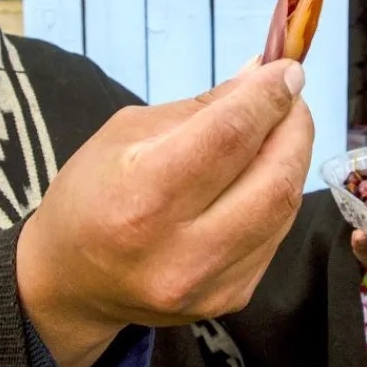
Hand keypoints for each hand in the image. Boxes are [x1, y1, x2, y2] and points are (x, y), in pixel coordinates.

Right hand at [16, 58, 312, 366]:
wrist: (72, 282)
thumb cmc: (91, 194)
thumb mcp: (127, 132)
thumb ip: (203, 107)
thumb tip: (264, 73)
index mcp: (144, 196)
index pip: (229, 136)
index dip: (268, 97)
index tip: (288, 69)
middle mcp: (182, 251)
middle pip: (273, 178)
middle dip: (295, 127)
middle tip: (291, 98)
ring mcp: (211, 283)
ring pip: (284, 208)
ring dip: (292, 159)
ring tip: (279, 130)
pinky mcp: (230, 298)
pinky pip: (275, 235)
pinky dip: (277, 195)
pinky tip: (259, 176)